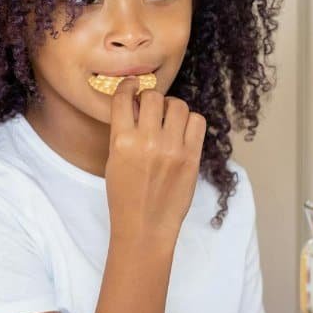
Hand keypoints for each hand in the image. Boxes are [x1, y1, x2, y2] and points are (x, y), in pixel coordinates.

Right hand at [105, 77, 206, 244]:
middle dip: (151, 98)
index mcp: (121, 141)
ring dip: (172, 107)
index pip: (124, 97)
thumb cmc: (125, 196)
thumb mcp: (114, 160)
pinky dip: (190, 121)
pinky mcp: (192, 157)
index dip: (129, 87)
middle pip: (154, 96)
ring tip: (169, 119)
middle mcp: (147, 141)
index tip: (132, 86)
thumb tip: (138, 104)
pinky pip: (198, 121)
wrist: (145, 226)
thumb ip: (124, 131)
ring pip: (178, 105)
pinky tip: (183, 131)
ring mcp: (172, 149)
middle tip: (152, 109)